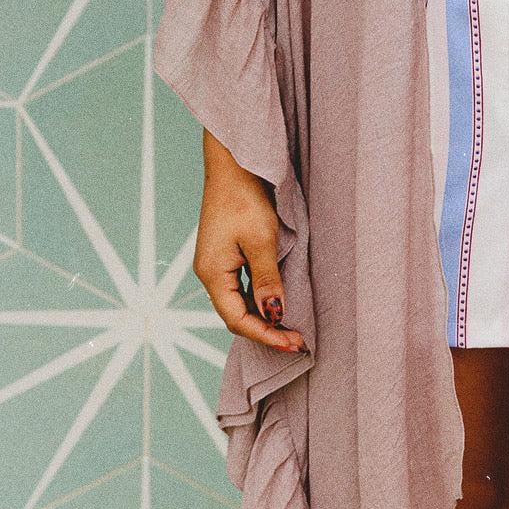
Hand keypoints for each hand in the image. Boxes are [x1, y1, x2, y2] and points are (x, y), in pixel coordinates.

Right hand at [193, 161, 306, 352]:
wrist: (234, 165)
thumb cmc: (245, 198)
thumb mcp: (261, 241)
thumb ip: (266, 280)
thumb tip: (273, 315)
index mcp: (212, 274)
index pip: (237, 319)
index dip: (265, 335)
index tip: (293, 343)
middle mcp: (210, 273)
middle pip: (236, 315)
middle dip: (265, 331)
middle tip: (297, 340)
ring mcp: (216, 264)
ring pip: (239, 303)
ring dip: (263, 317)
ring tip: (291, 328)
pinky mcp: (225, 254)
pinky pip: (241, 287)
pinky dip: (259, 300)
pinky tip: (276, 304)